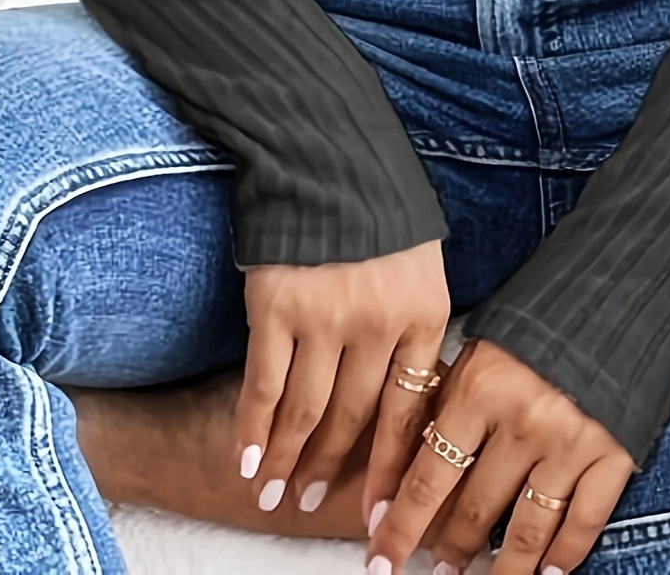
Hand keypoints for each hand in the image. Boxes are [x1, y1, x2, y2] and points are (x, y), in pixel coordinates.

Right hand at [234, 238, 449, 518]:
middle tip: (309, 503)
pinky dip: (253, 429)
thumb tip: (409, 396)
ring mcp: (325, 319)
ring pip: (306, 412)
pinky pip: (264, 386)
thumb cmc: (378, 211)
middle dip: (330, 470)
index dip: (393, 471)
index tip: (384, 516)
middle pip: (354, 420)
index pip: (409, 413)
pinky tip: (246, 459)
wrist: (327, 153)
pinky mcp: (276, 309)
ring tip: (274, 491)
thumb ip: (413, 328)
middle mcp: (378, 326)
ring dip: (287, 458)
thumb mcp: (420, 267)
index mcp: (423, 316)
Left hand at [365, 338, 634, 573]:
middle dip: (448, 548)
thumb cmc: (535, 322)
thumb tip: (410, 463)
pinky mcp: (613, 454)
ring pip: (525, 529)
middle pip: (473, 508)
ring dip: (501, 567)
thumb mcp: (479, 349)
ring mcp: (569, 443)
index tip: (381, 556)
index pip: (427, 476)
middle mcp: (521, 422)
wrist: (613, 295)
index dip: (401, 523)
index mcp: (479, 390)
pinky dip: (565, 556)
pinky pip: (583, 522)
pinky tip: (547, 574)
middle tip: (433, 570)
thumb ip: (449, 402)